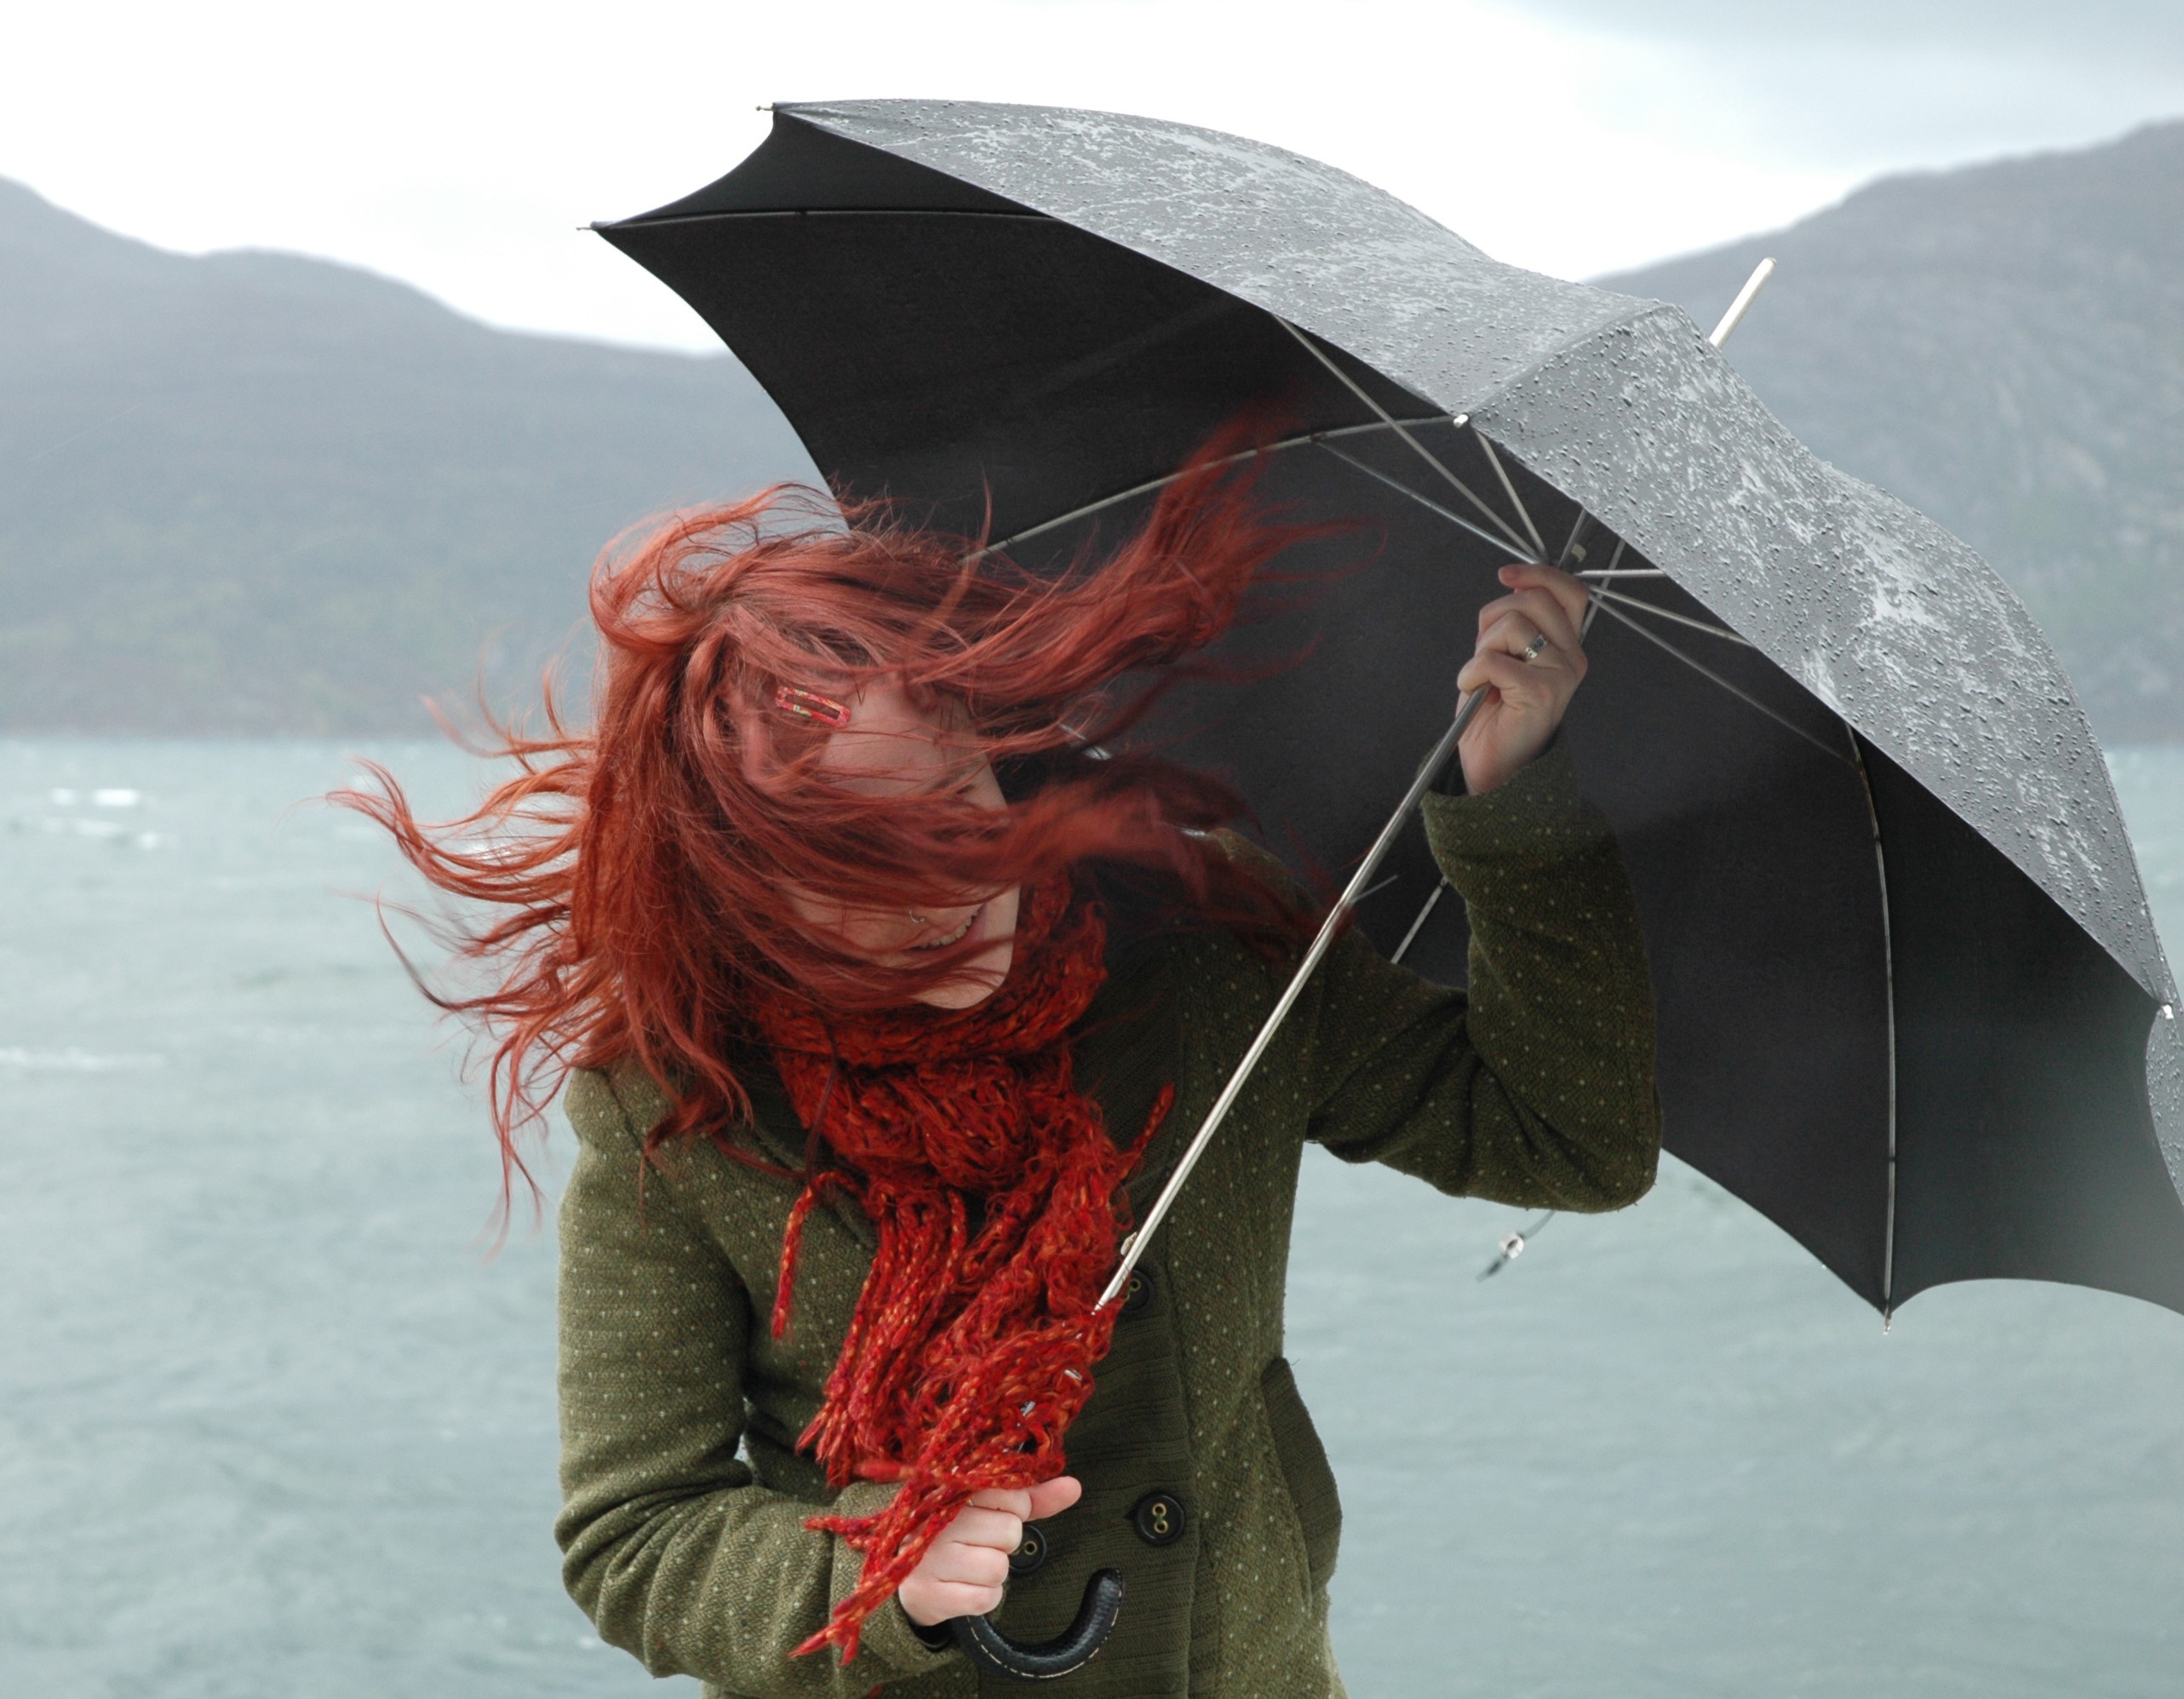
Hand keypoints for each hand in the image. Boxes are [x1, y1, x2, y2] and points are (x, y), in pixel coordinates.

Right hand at [897, 1476, 1083, 1626]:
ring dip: (994, 1571)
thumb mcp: (993, 1509)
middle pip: (1009, 1532)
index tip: (996, 1512)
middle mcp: (934, 1521)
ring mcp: (927, 1558)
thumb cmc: (959, 1535)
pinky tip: (965, 1586)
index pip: (1011, 1494)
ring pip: (998, 1567)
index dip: (1016, 1508)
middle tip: (979, 1542)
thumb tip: (1074, 1487)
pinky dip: (985, 1596)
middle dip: (1003, 1542)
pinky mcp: (929, 1595)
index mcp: (949, 1490)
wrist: (912, 1577)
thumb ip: (1032, 1498)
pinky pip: (986, 1598)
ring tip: (971, 1564)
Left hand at [1456, 563, 1590, 794]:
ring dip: (1481, 648)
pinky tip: (1474, 690)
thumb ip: (1513, 621)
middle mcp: (1572, 656)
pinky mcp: (1543, 693)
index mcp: (1566, 643)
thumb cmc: (1495, 711)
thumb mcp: (1503, 653)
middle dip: (1493, 618)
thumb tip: (1514, 582)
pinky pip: (1493, 660)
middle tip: (1485, 651)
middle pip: (1533, 600)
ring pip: (1512, 625)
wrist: (1493, 762)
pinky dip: (1471, 673)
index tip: (1506, 576)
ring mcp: (1561, 675)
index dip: (1538, 574)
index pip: (1569, 591)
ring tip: (1482, 676)